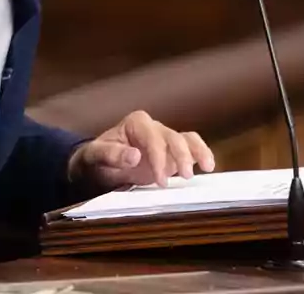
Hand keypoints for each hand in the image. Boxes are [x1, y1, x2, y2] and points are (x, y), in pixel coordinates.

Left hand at [68, 110, 215, 191]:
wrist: (98, 166)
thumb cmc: (96, 158)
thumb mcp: (96, 156)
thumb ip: (112, 154)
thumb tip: (135, 156)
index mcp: (136, 123)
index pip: (153, 138)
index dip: (159, 158)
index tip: (161, 180)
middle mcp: (154, 128)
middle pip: (174, 137)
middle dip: (181, 156)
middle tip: (185, 176)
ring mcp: (165, 141)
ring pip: (187, 139)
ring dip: (198, 152)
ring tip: (208, 167)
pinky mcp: (172, 154)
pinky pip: (191, 149)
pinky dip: (200, 155)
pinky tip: (208, 166)